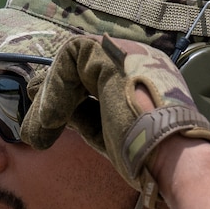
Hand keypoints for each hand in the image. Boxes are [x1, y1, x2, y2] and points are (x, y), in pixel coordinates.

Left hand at [18, 35, 209, 194]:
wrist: (173, 155)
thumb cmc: (147, 152)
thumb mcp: (106, 130)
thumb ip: (81, 115)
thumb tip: (48, 111)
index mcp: (140, 76)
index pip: (92, 77)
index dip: (66, 97)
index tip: (49, 123)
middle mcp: (135, 58)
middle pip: (79, 68)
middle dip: (53, 97)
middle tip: (37, 128)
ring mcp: (126, 53)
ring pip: (71, 62)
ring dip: (50, 97)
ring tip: (40, 130)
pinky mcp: (112, 54)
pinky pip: (69, 60)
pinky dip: (55, 90)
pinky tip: (51, 119)